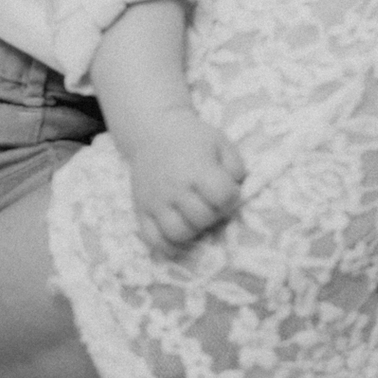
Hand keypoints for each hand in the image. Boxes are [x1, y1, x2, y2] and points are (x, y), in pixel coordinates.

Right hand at [124, 111, 244, 255]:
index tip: (226, 189)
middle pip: (202, 218)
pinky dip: (167, 246)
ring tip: (195, 217)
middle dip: (213, 214)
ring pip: (178, 233)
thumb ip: (236, 166)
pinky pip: (152, 239)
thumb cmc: (192, 138)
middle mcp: (174, 186)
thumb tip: (236, 190)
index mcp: (196, 168)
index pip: (222, 196)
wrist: (153, 131)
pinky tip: (178, 241)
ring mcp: (155, 200)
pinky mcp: (141, 209)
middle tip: (210, 202)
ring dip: (193, 230)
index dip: (230, 196)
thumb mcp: (220, 141)